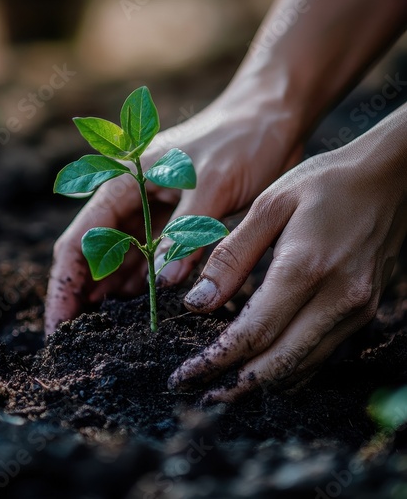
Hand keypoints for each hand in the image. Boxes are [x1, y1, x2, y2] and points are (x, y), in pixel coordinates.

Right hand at [45, 93, 301, 336]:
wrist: (269, 119)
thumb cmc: (241, 140)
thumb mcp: (213, 185)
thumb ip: (185, 234)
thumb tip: (162, 285)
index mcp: (124, 182)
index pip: (80, 240)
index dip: (66, 286)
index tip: (58, 327)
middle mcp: (130, 198)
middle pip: (92, 255)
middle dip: (81, 297)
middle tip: (77, 343)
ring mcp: (150, 211)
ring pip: (118, 260)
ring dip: (109, 294)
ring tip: (103, 334)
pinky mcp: (173, 221)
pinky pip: (147, 257)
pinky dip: (140, 282)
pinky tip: (135, 308)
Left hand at [168, 108, 406, 400]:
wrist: (391, 177)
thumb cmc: (325, 183)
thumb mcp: (269, 206)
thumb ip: (232, 256)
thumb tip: (197, 304)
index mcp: (305, 267)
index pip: (254, 332)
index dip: (216, 361)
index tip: (185, 376)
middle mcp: (337, 298)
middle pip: (279, 363)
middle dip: (235, 386)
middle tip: (200, 394)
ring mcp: (356, 309)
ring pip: (302, 366)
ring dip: (261, 384)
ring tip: (224, 389)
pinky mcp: (363, 310)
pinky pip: (322, 354)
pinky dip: (290, 370)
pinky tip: (266, 369)